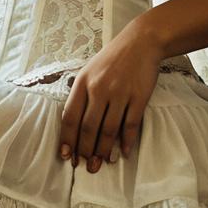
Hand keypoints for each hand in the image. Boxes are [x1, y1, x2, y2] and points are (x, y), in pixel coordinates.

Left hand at [57, 19, 162, 173]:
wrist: (141, 42)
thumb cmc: (112, 58)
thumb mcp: (89, 70)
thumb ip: (80, 93)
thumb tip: (72, 124)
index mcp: (83, 82)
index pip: (70, 117)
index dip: (67, 139)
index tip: (66, 156)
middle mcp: (99, 88)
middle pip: (88, 128)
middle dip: (85, 151)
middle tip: (85, 166)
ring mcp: (119, 93)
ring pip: (108, 130)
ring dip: (104, 151)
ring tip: (101, 163)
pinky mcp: (138, 96)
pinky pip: (130, 125)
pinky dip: (126, 142)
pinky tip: (123, 153)